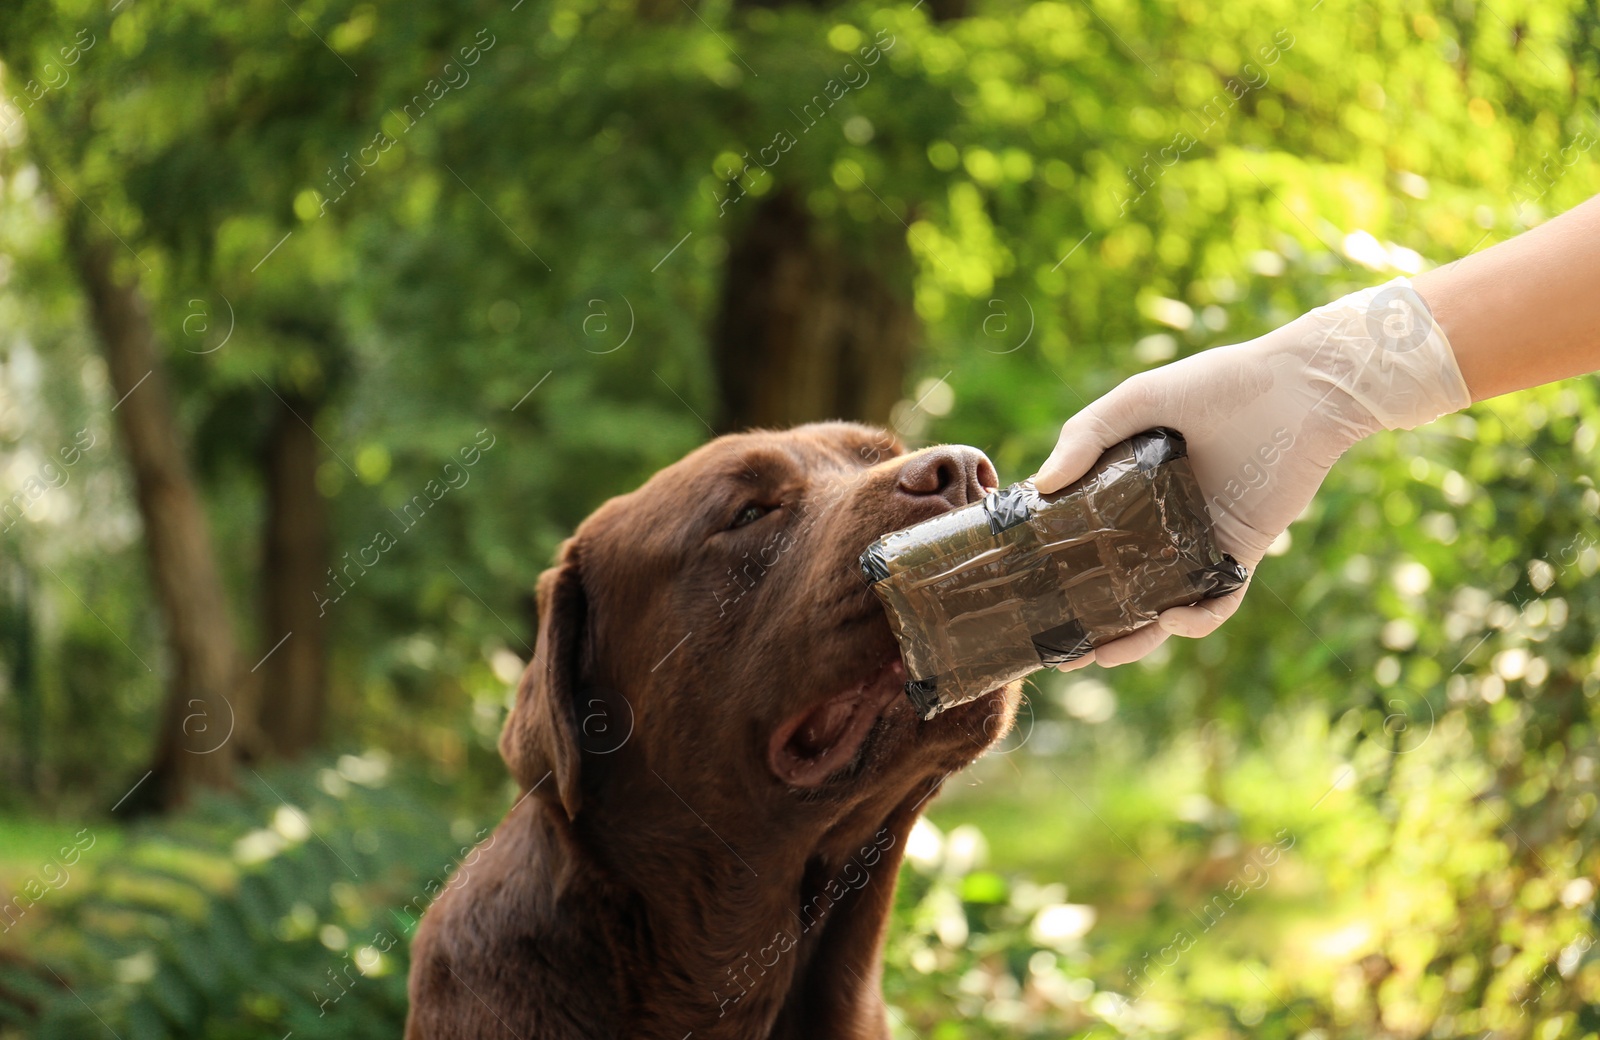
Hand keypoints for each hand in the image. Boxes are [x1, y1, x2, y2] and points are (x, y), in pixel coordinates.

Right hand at [1033, 279, 1471, 669]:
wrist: (1300, 389)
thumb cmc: (1217, 383)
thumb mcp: (1138, 400)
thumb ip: (1086, 435)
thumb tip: (1042, 485)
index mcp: (1129, 485)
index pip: (1084, 534)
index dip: (1056, 565)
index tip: (1025, 588)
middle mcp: (1160, 519)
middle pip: (1117, 582)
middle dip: (1090, 621)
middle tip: (1060, 649)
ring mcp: (1200, 539)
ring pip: (1162, 603)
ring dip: (1135, 636)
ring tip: (1103, 653)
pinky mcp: (1241, 551)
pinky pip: (1218, 600)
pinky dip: (1197, 618)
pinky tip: (1173, 619)